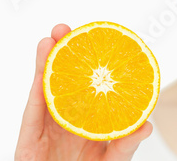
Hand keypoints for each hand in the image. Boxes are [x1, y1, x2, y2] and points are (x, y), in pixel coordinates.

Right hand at [15, 23, 152, 160]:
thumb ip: (125, 146)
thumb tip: (147, 125)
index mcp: (92, 120)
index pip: (95, 87)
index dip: (96, 64)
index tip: (103, 40)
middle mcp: (71, 117)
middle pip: (70, 79)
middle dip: (70, 53)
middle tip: (71, 29)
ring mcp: (49, 124)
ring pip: (49, 85)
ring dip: (51, 58)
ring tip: (55, 35)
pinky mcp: (30, 134)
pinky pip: (34, 105)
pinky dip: (38, 81)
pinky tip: (42, 60)